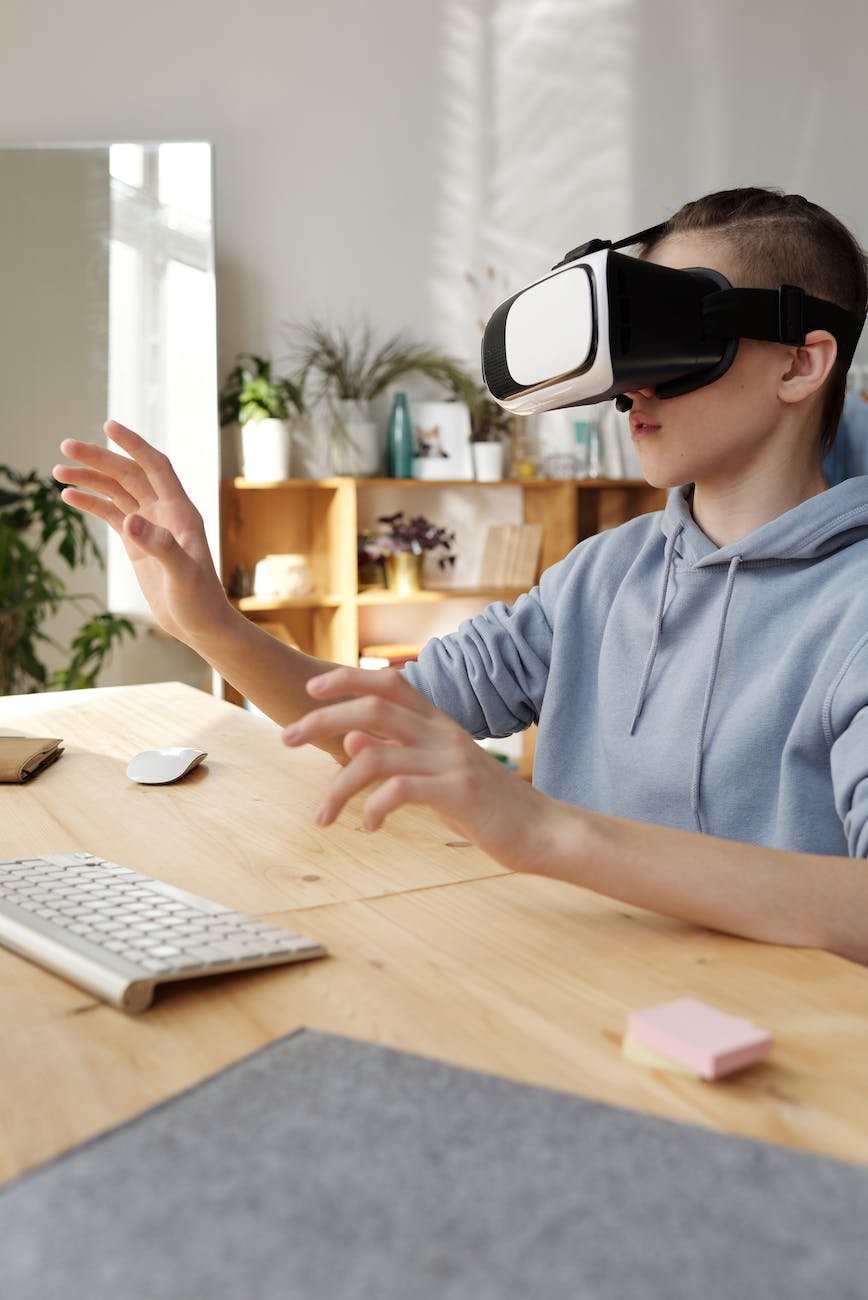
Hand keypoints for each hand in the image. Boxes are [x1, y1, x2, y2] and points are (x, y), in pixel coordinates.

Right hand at [54, 421, 231, 644]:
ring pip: (117, 492)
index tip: (108, 427)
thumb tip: (130, 522)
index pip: (156, 466)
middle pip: (129, 474)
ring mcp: (150, 526)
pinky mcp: (137, 543)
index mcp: (181, 512)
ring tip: (58, 471)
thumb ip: (160, 546)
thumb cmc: (200, 600)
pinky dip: (91, 503)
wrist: (200, 625)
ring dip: (90, 479)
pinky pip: (111, 514)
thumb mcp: (182, 574)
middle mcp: (165, 512)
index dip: (134, 445)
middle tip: (65, 447)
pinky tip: (69, 496)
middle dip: (99, 459)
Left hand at [283, 667, 544, 870]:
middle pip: (372, 710)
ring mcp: (450, 761)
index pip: (389, 684)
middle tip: (285, 738)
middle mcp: (442, 733)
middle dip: (322, 720)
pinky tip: (369, 829)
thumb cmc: (485, 805)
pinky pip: (400, 792)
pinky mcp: (457, 793)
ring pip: (376, 757)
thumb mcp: (437, 773)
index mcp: (438, 723)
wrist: (539, 831)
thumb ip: (397, 754)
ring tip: (321, 817)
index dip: (348, 679)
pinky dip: (374, 810)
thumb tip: (351, 740)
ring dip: (337, 787)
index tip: (311, 689)